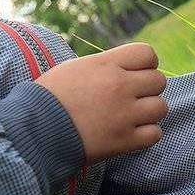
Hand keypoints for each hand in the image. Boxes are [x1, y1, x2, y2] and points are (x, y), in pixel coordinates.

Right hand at [34, 42, 167, 164]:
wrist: (34, 130)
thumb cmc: (49, 97)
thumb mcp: (76, 68)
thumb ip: (105, 66)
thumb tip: (126, 68)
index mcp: (107, 64)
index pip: (147, 54)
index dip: (145, 64)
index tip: (134, 74)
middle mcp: (120, 86)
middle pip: (159, 80)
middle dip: (147, 89)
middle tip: (131, 98)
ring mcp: (124, 114)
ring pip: (161, 107)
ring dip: (149, 112)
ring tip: (131, 117)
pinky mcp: (123, 141)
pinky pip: (154, 134)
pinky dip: (146, 135)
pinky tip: (130, 133)